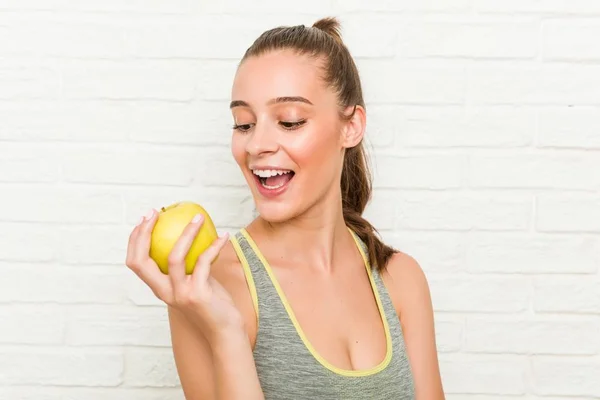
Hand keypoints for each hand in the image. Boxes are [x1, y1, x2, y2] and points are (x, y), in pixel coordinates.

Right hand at [125, 209, 244, 340]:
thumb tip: (190, 231)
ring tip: (198, 217)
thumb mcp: (195, 281)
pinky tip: (224, 236)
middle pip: (141, 261)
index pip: (136, 262)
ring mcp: (180, 294)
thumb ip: (188, 264)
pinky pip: (204, 262)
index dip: (135, 238)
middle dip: (144, 233)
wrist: (225, 331)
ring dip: (186, 233)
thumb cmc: (212, 303)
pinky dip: (214, 246)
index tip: (146, 217)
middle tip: (157, 213)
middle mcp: (164, 292)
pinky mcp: (198, 294)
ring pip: (174, 257)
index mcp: (159, 288)